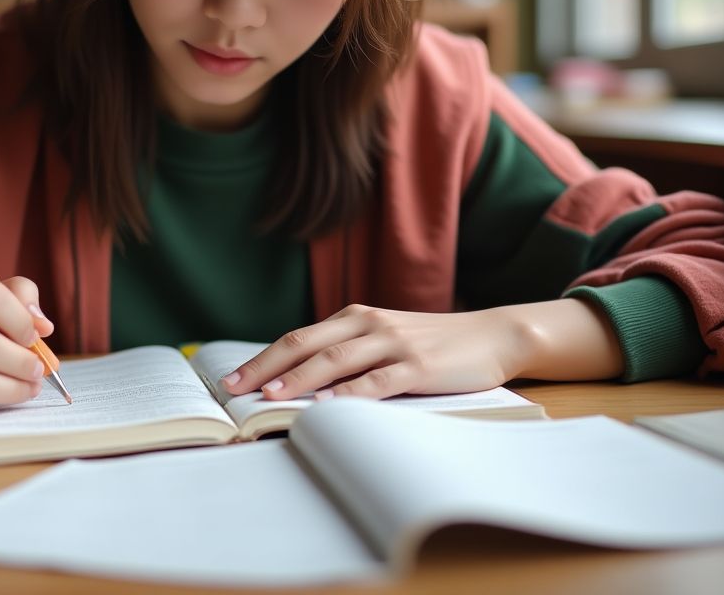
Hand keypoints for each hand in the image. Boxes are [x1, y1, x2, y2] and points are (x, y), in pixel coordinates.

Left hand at [221, 304, 523, 400]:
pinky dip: (350, 393)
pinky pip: (378, 381)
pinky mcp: (419, 365)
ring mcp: (393, 343)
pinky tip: (328, 405)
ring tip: (269, 396)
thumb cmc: (432, 343)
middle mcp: (368, 323)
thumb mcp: (385, 339)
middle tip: (233, 389)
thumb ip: (350, 353)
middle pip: (306, 344)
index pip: (298, 337)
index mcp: (355, 317)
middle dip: (266, 367)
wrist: (492, 335)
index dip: (263, 357)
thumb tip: (301, 384)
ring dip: (299, 379)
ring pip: (336, 360)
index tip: (231, 379)